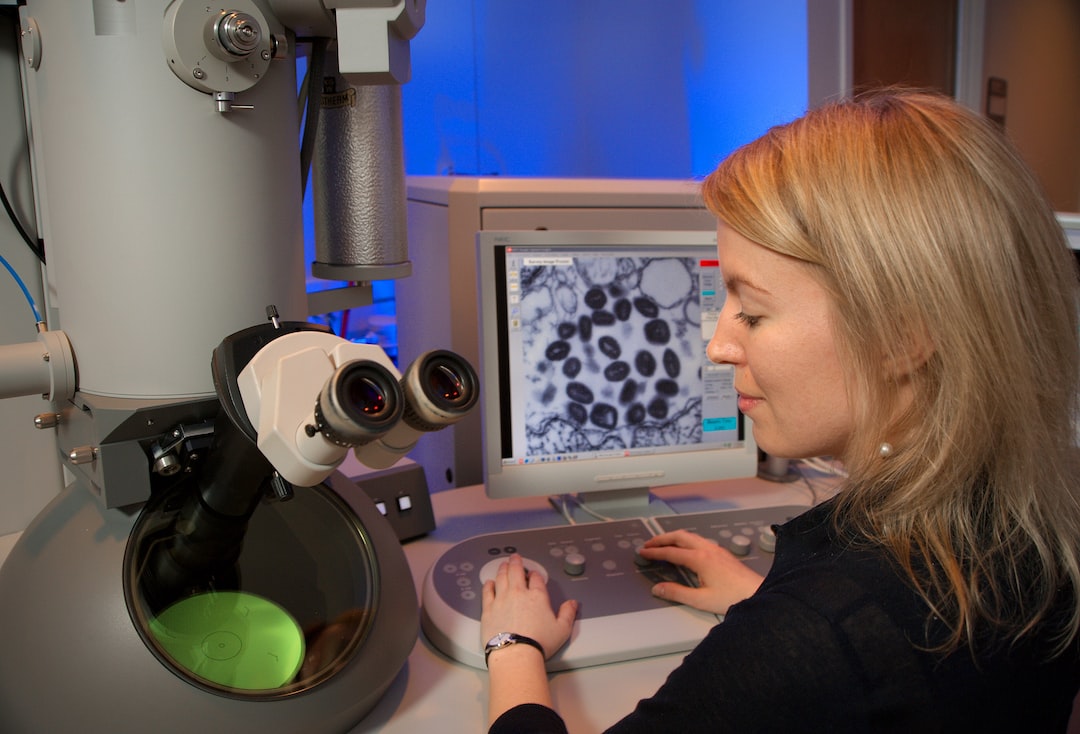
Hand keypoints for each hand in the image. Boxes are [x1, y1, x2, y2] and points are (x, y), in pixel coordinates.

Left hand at [481, 554, 577, 660]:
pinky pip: (487, 592)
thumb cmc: (539, 642)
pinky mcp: (488, 609)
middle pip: (515, 571)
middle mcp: (518, 593)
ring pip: (501, 578)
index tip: (533, 575)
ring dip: (502, 569)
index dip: (534, 575)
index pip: (536, 579)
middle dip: (516, 563)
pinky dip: (488, 585)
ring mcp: (501, 599)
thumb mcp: (561, 629)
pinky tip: (489, 583)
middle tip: (515, 558)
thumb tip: (572, 604)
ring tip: (503, 565)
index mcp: (537, 596)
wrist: (516, 653)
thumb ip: (568, 614)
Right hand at [638, 530, 763, 614]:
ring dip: (674, 537)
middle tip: (649, 543)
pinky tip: (687, 548)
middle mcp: (708, 550)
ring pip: (690, 536)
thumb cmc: (734, 597)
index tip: (643, 552)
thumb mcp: (701, 600)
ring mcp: (716, 549)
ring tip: (664, 543)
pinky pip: (699, 540)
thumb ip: (677, 593)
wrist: (758, 593)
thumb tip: (659, 589)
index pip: (671, 552)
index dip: (654, 551)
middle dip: (662, 538)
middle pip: (679, 536)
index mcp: (700, 559)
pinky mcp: (723, 553)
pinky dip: (686, 540)